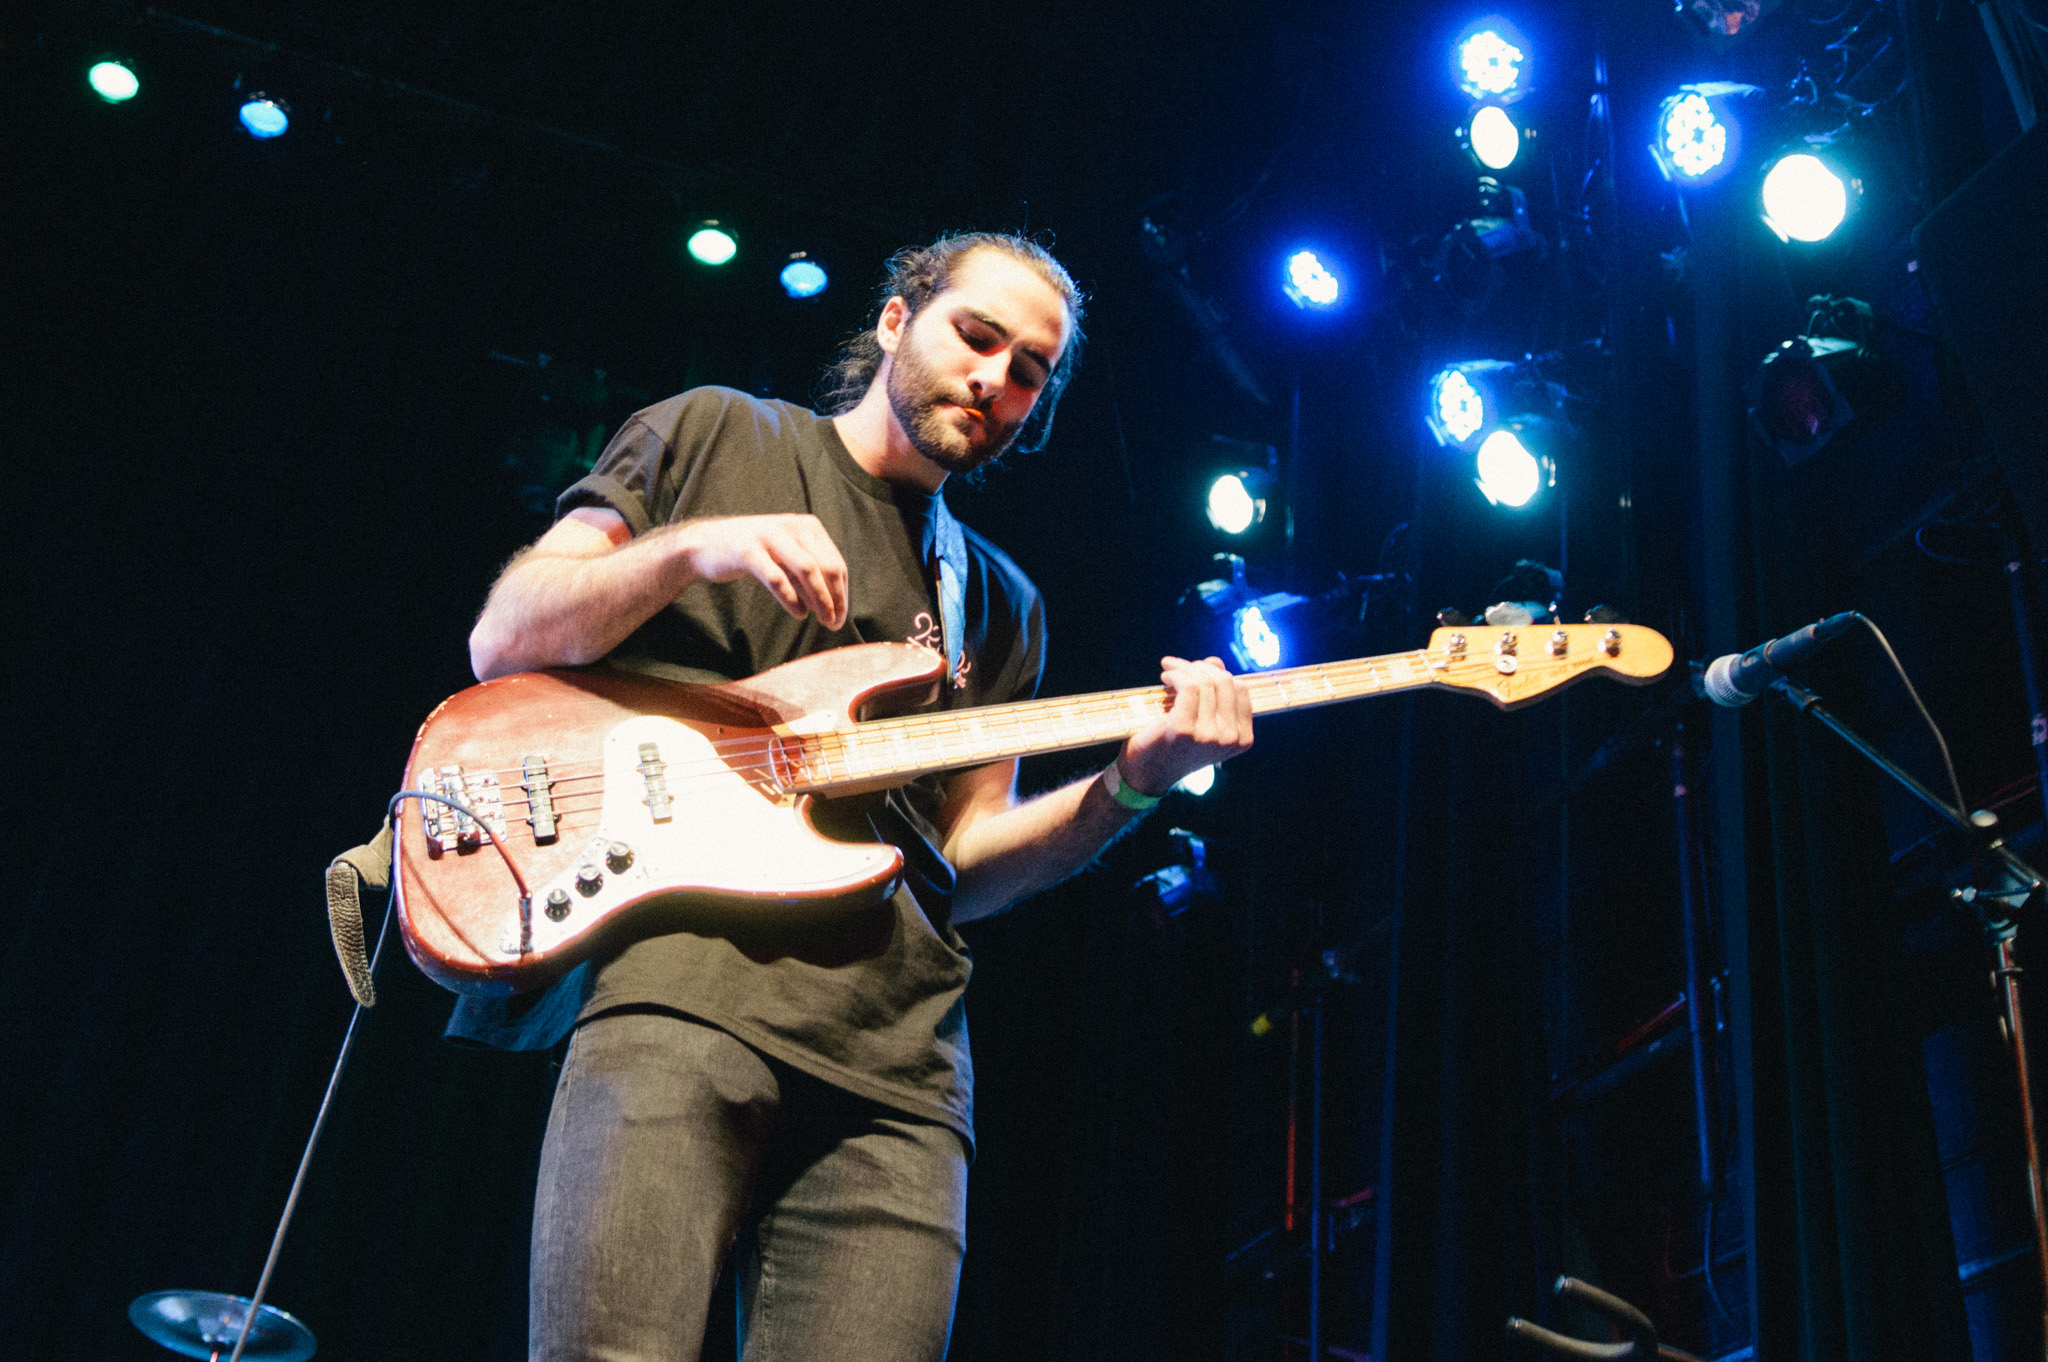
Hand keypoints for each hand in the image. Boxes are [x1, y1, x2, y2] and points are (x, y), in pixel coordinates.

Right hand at [675, 515, 849, 629]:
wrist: (705, 543)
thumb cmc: (752, 553)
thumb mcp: (785, 558)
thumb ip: (808, 576)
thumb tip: (835, 605)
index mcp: (807, 526)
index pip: (836, 563)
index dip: (842, 593)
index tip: (841, 616)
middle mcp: (792, 527)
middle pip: (826, 567)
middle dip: (835, 599)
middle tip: (834, 624)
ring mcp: (769, 537)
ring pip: (807, 570)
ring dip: (820, 599)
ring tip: (823, 620)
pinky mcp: (748, 552)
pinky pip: (777, 578)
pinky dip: (792, 599)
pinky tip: (799, 614)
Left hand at [1117, 655, 1253, 795]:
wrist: (1148, 773)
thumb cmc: (1175, 745)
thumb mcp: (1203, 719)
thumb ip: (1214, 692)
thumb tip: (1216, 662)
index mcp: (1242, 739)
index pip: (1240, 689)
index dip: (1218, 673)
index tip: (1197, 670)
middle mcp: (1230, 739)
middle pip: (1224, 681)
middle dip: (1200, 667)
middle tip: (1178, 667)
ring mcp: (1208, 735)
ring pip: (1204, 681)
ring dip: (1183, 668)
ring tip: (1169, 672)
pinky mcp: (1183, 729)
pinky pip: (1187, 686)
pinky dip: (1176, 674)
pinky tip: (1166, 677)